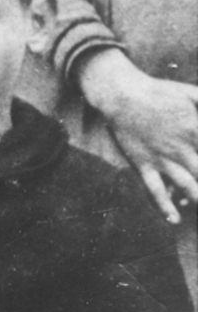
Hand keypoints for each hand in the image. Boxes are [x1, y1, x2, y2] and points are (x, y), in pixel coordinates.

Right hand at [78, 49, 197, 223]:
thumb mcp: (191, 92)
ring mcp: (162, 158)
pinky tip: (174, 219)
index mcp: (196, 129)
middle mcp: (182, 148)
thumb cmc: (158, 91)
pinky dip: (164, 206)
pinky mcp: (143, 164)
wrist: (121, 95)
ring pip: (187, 186)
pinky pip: (154, 190)